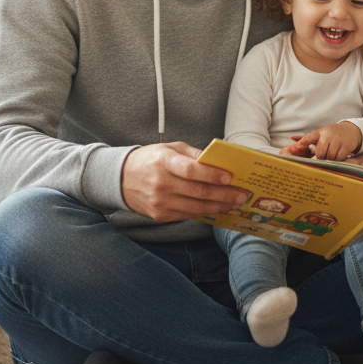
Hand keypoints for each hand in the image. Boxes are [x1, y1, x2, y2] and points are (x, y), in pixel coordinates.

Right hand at [121, 141, 247, 222]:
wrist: (121, 179)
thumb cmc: (150, 159)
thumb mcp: (170, 148)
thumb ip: (194, 154)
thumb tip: (218, 162)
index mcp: (164, 162)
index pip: (191, 170)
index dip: (212, 175)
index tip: (229, 177)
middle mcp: (161, 183)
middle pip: (198, 192)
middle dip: (224, 194)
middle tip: (241, 194)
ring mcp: (160, 202)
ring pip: (196, 207)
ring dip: (219, 206)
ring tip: (234, 203)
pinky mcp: (160, 215)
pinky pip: (188, 215)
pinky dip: (205, 212)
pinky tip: (218, 208)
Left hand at [287, 122, 361, 161]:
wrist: (351, 130)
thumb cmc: (332, 134)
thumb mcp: (320, 134)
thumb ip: (307, 138)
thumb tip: (292, 138)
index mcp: (320, 132)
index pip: (308, 137)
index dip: (302, 142)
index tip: (296, 147)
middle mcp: (328, 135)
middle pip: (320, 153)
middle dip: (321, 157)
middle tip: (324, 157)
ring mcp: (338, 140)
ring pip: (330, 157)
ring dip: (330, 159)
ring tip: (332, 156)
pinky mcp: (347, 145)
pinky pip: (340, 158)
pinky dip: (339, 160)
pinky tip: (339, 156)